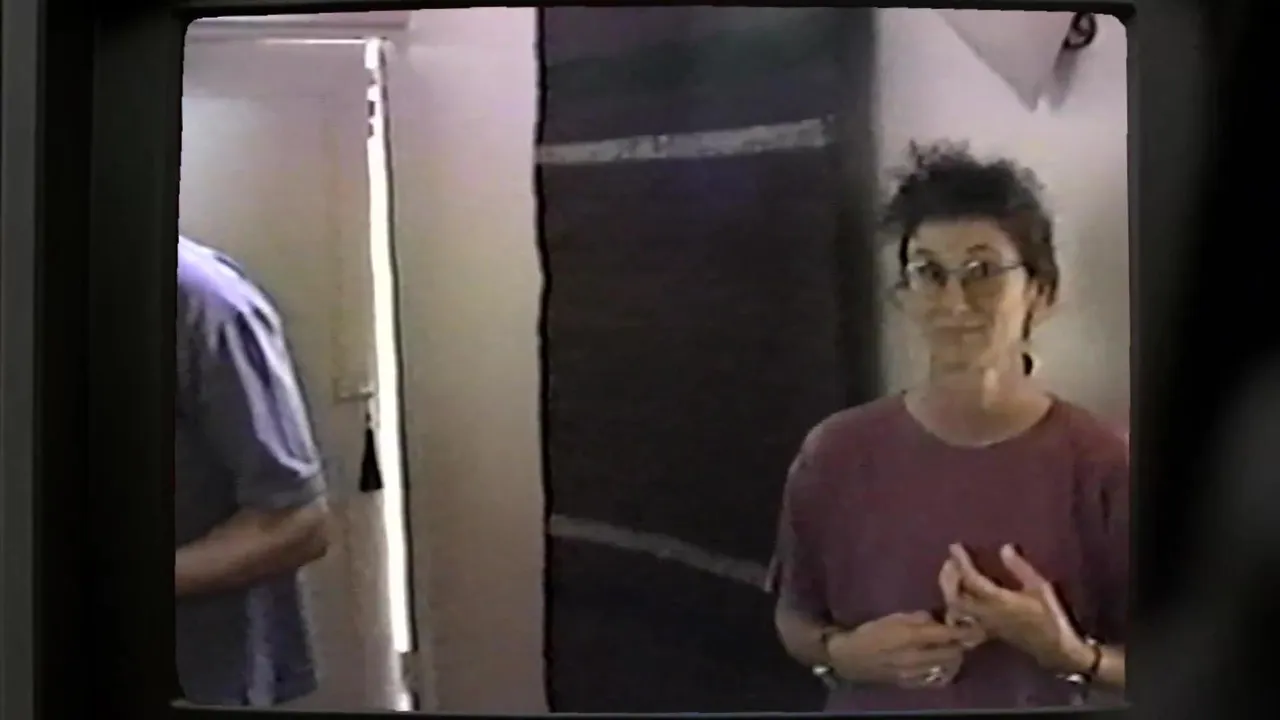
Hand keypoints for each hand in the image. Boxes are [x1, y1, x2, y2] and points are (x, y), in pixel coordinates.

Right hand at [826, 610, 981, 688]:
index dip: (964, 631)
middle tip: (966, 636)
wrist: (850, 658)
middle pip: (952, 652)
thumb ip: (917, 618)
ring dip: (954, 657)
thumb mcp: (892, 617)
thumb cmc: (870, 633)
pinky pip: (936, 679)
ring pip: (946, 667)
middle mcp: (916, 656)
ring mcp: (915, 673)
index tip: (977, 626)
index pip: (946, 634)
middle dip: (961, 644)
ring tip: (954, 649)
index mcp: (910, 636)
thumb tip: (938, 619)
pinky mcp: (911, 683)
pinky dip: (944, 670)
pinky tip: (942, 664)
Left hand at [944, 543, 1093, 673]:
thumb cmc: (1051, 616)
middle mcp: (985, 614)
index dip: (961, 561)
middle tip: (950, 560)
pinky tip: (960, 595)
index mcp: (998, 601)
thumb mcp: (1040, 587)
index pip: (971, 579)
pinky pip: (962, 618)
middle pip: (955, 596)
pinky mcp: (987, 631)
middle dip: (948, 577)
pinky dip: (955, 604)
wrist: (1057, 649)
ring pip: (956, 609)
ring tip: (952, 574)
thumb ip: (1020, 568)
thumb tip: (1004, 547)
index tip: (955, 546)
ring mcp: (984, 625)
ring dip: (949, 590)